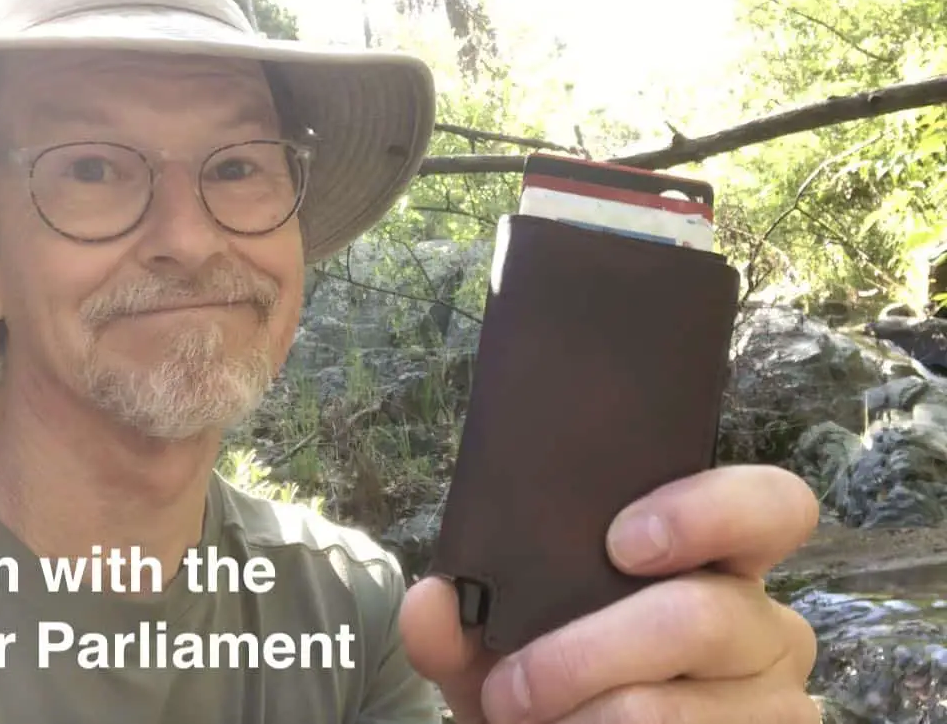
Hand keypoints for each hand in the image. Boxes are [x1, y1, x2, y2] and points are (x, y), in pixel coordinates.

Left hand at [399, 465, 820, 723]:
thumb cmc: (542, 689)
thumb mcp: (490, 653)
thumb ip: (456, 624)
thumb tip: (433, 601)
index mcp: (710, 561)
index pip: (769, 504)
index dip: (706, 511)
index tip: (619, 542)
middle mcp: (760, 624)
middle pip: (704, 616)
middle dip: (585, 654)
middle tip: (512, 688)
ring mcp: (775, 704)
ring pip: (680, 709)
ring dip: (586, 720)